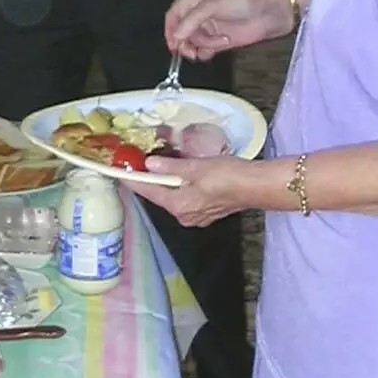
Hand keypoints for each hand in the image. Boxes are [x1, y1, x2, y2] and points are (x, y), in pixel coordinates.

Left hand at [126, 154, 251, 226]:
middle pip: (160, 195)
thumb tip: (150, 165)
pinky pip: (187, 197)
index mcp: (178, 206)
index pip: (148, 192)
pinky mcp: (208, 211)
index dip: (133, 180)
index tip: (120, 172)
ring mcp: (197, 215)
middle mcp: (185, 215)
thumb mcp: (195, 167)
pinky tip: (185, 173)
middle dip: (152, 179)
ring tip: (163, 164)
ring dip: (168, 181)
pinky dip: (183, 185)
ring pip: (174, 195)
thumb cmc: (228, 177)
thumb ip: (170, 167)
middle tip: (142, 162)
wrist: (257, 186)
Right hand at [166, 0, 289, 59]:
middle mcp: (198, 12)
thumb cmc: (243, 0)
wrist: (271, 11)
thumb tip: (175, 37)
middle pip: (180, 32)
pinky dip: (206, 53)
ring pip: (193, 42)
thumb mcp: (213, 5)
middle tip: (192, 51)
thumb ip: (192, 21)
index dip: (170, 31)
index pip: (173, 16)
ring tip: (217, 43)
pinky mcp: (219, 40)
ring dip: (202, 46)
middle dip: (185, 42)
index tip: (173, 45)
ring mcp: (209, 27)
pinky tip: (215, 50)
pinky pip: (204, 50)